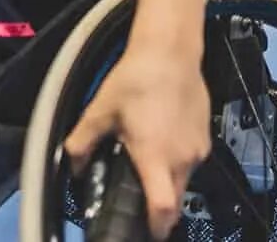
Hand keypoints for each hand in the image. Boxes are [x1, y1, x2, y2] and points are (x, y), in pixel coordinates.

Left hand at [63, 42, 210, 238]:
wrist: (170, 52)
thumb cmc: (135, 79)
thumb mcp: (99, 110)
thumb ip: (82, 141)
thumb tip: (71, 164)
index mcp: (155, 156)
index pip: (164, 208)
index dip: (156, 228)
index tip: (146, 233)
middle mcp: (182, 159)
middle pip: (174, 201)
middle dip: (157, 207)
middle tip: (136, 198)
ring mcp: (197, 150)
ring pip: (183, 182)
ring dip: (165, 182)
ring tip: (143, 161)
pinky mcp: (205, 140)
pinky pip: (190, 163)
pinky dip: (175, 163)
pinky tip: (158, 141)